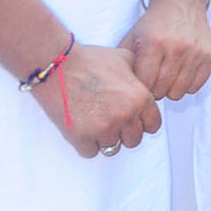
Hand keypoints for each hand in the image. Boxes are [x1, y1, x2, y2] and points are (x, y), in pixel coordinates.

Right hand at [40, 42, 160, 157]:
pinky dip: (86, 143)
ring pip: (112, 148)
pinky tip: (82, 127)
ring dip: (105, 139)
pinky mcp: (81, 137)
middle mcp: (126, 115)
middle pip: (134, 140)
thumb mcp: (124, 59)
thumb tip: (147, 83)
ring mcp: (104, 128)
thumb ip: (140, 74)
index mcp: (140, 97)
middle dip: (124, 132)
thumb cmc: (90, 60)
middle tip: (111, 120)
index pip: (153, 125)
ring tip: (95, 122)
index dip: (143, 122)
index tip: (133, 120)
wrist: (57, 65)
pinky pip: (90, 152)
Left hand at [122, 0, 210, 100]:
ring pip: (179, 92)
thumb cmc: (153, 25)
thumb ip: (123, 64)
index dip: (141, 87)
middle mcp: (176, 47)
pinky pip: (196, 86)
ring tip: (167, 76)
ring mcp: (196, 52)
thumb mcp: (132, 38)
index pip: (145, 84)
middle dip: (155, 89)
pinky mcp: (210, 56)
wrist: (181, 4)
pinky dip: (187, 84)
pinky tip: (181, 71)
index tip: (141, 80)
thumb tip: (120, 90)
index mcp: (153, 43)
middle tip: (154, 79)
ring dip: (171, 88)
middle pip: (162, 91)